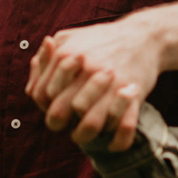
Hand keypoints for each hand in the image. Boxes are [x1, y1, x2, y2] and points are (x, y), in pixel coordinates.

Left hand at [27, 19, 156, 153]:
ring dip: (83, 135)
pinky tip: (110, 142)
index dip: (43, 105)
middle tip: (66, 121)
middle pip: (60, 113)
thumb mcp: (68, 39)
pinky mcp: (134, 94)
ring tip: (83, 131)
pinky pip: (124, 129)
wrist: (144, 36)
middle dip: (58, 122)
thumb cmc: (100, 41)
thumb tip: (32, 90)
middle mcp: (89, 69)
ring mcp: (112, 83)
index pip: (41, 94)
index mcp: (68, 54)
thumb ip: (46, 62)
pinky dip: (116, 142)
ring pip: (90, 125)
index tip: (53, 104)